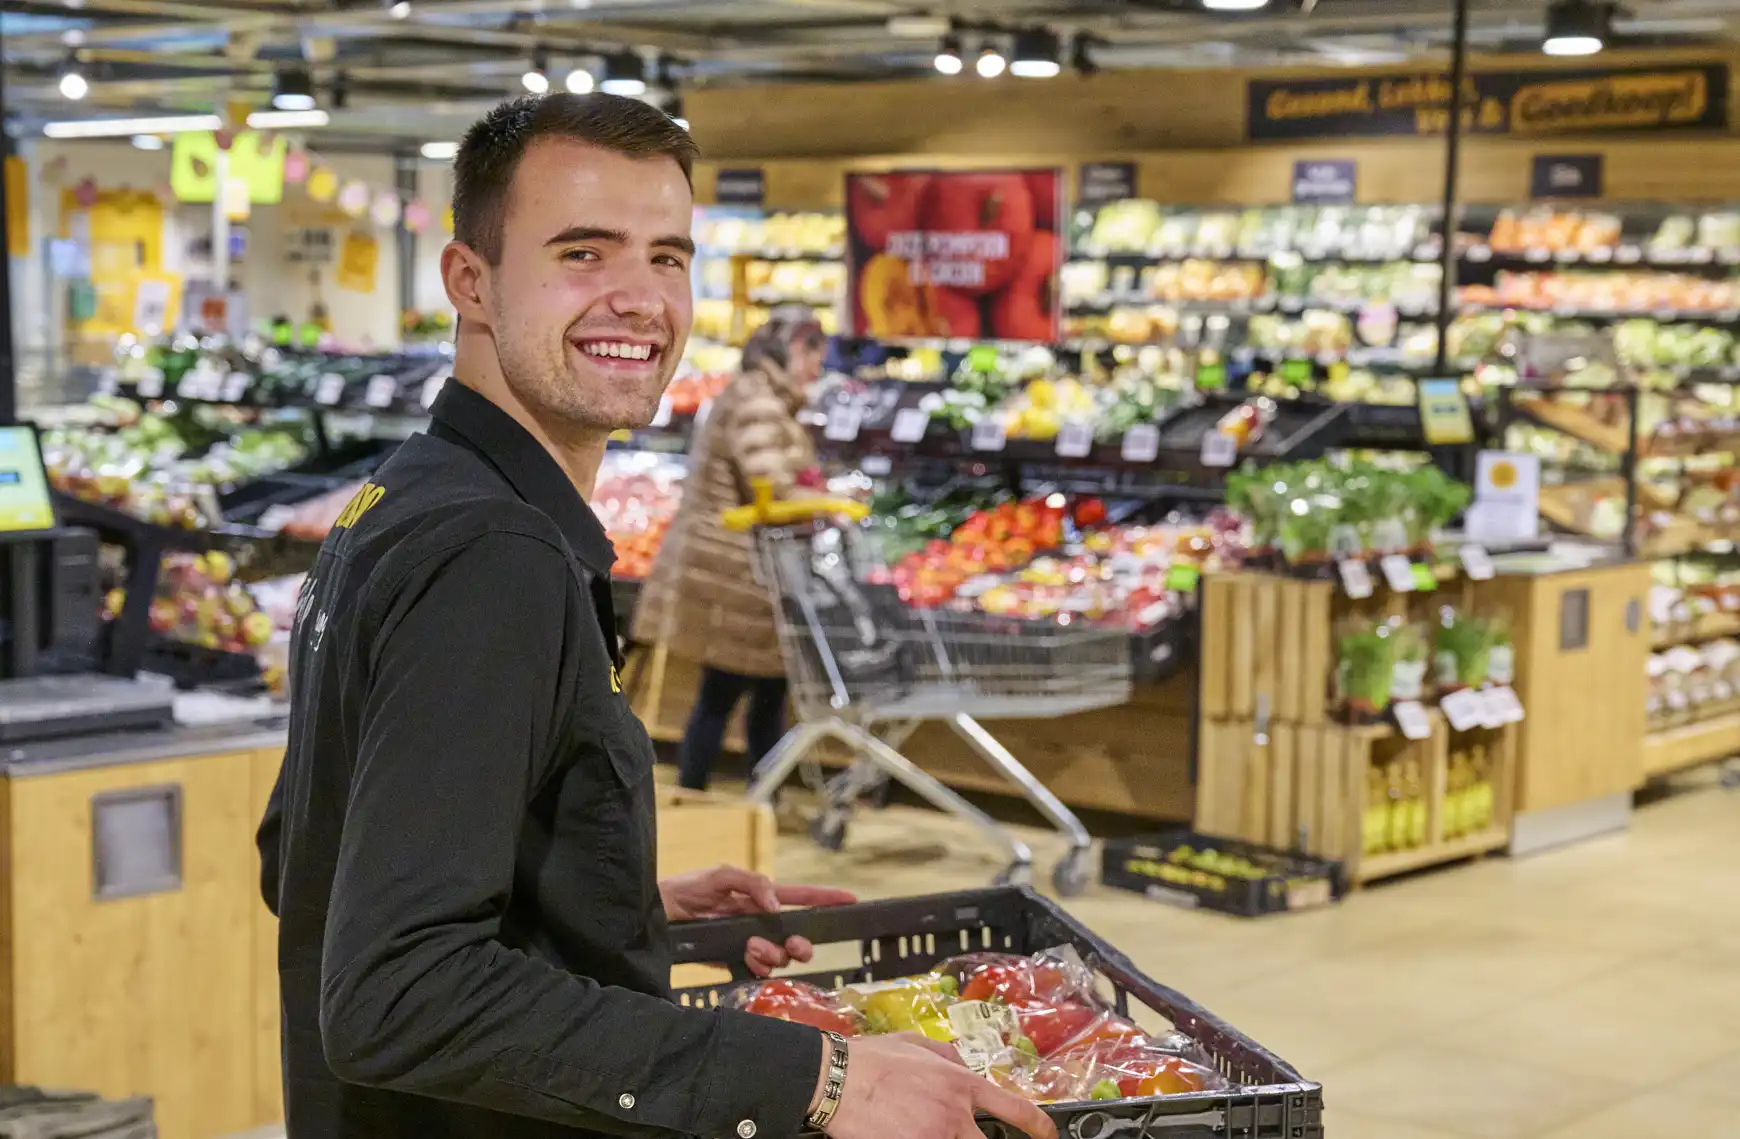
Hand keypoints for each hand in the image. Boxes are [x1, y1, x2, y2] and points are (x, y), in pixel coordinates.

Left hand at [658, 864, 855, 977]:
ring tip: (751, 945)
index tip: (851, 900)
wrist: (661, 914)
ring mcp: (750, 943)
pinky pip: (760, 970)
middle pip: (798, 938)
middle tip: (794, 945)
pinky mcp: (735, 961)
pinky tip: (746, 956)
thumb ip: (752, 883)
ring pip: (780, 957)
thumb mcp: (722, 875)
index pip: (801, 898)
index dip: (826, 899)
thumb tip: (774, 904)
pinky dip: (758, 966)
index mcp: (762, 897)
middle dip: (802, 944)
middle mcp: (761, 923)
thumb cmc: (689, 888)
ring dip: (772, 953)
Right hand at [824, 1033, 1055, 1138]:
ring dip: (943, 1137)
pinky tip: (903, 1132)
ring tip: (916, 1123)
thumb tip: (962, 1060)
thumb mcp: (914, 1042)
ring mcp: (936, 1135)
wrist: (838, 1080)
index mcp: (959, 1081)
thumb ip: (945, 1053)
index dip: (1038, 1125)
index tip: (1046, 1133)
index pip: (1014, 1107)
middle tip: (953, 1130)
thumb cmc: (870, 1060)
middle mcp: (954, 1112)